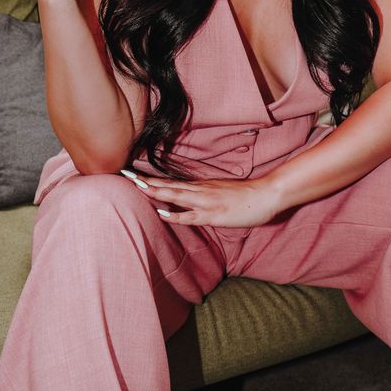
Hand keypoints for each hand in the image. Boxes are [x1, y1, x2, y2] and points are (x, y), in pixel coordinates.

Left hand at [120, 171, 281, 227]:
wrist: (265, 194)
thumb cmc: (245, 196)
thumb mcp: (221, 192)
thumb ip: (206, 196)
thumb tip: (193, 200)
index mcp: (201, 186)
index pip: (171, 181)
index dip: (152, 179)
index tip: (134, 175)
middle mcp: (200, 190)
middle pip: (168, 185)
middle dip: (146, 181)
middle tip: (126, 175)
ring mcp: (206, 201)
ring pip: (176, 195)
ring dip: (156, 192)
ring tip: (137, 187)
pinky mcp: (214, 214)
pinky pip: (191, 216)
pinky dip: (176, 214)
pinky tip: (163, 213)